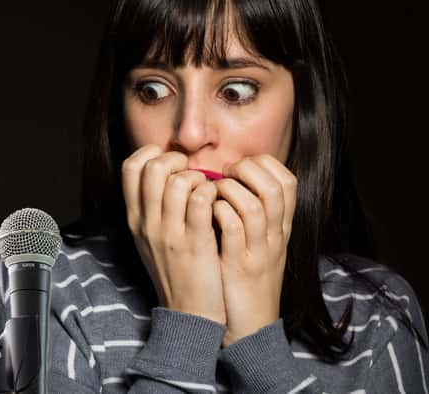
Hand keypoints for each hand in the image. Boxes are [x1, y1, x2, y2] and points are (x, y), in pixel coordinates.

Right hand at [121, 144, 225, 323]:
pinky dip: (213, 193)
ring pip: (179, 181)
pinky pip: (202, 199)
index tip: (171, 162)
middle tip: (192, 174)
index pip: (130, 167)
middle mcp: (147, 223)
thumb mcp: (150, 239)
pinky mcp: (195, 243)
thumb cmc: (175, 270)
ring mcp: (169, 233)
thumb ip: (151, 208)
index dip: (151, 154)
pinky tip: (217, 203)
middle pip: (153, 168)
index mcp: (135, 219)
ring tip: (208, 190)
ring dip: (199, 178)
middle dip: (177, 161)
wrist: (188, 312)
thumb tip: (164, 172)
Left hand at [212, 154, 296, 345]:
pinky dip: (217, 212)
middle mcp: (274, 237)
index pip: (288, 181)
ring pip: (252, 205)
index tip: (237, 168)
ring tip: (212, 193)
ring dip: (228, 190)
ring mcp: (257, 252)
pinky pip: (231, 229)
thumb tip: (232, 178)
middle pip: (274, 187)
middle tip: (223, 176)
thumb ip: (254, 213)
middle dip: (246, 171)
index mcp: (281, 228)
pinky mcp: (237, 267)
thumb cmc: (247, 279)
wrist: (251, 326)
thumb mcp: (261, 244)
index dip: (263, 165)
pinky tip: (204, 212)